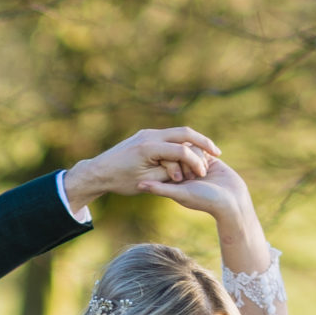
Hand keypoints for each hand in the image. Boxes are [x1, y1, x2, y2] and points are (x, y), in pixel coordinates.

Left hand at [64, 127, 221, 205]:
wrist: (98, 171)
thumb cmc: (120, 181)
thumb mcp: (144, 182)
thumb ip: (165, 175)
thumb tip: (181, 170)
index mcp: (149, 149)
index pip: (181, 150)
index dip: (194, 161)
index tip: (204, 171)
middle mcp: (149, 137)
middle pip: (184, 133)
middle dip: (202, 142)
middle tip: (217, 151)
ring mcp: (148, 134)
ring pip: (178, 132)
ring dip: (194, 141)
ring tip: (210, 151)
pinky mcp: (147, 136)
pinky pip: (170, 135)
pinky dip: (183, 142)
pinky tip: (193, 151)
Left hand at [145, 152, 274, 276]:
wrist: (232, 199)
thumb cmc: (205, 200)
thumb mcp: (181, 194)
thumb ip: (160, 188)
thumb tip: (138, 184)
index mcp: (170, 180)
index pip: (164, 161)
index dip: (173, 166)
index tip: (183, 179)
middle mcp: (179, 170)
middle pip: (175, 152)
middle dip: (186, 162)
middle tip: (197, 177)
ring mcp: (192, 162)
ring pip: (188, 147)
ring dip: (197, 159)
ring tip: (204, 175)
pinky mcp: (205, 157)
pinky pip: (200, 146)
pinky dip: (205, 153)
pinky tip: (210, 166)